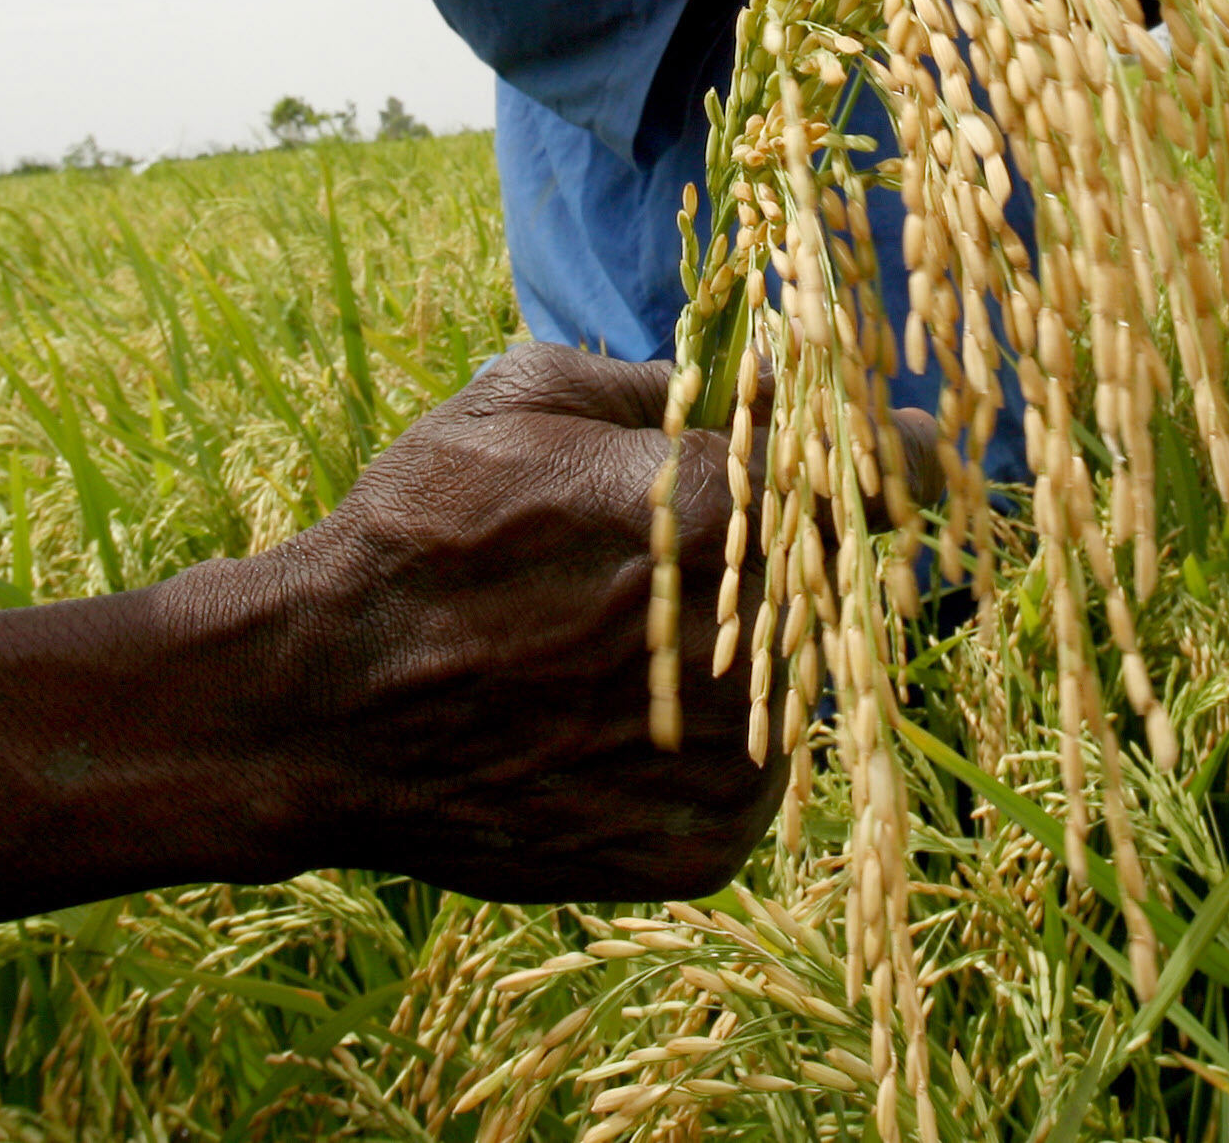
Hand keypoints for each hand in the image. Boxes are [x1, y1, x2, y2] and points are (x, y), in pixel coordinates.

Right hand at [190, 344, 937, 901]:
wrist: (318, 710)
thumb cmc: (413, 535)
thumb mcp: (517, 397)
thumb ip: (656, 383)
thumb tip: (751, 379)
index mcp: (715, 513)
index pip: (875, 476)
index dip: (897, 457)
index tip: (910, 451)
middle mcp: (746, 641)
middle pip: (828, 589)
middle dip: (782, 565)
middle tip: (682, 566)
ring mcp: (730, 761)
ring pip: (786, 690)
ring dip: (731, 664)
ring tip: (601, 653)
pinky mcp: (703, 850)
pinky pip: (744, 782)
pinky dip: (697, 753)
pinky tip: (598, 726)